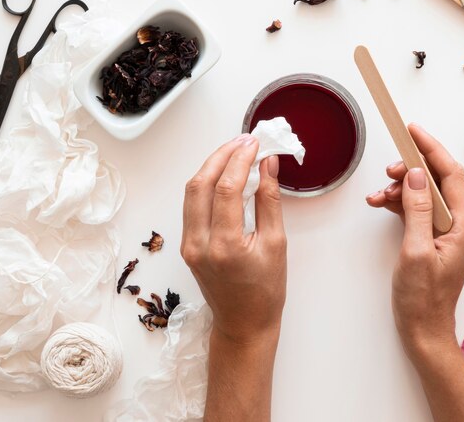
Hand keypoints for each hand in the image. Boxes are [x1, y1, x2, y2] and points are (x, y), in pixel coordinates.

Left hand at [181, 133, 285, 344]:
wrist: (243, 323)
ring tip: (235, 151)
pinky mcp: (187, 245)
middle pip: (200, 184)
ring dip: (211, 166)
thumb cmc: (265, 291)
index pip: (226, 188)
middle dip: (221, 155)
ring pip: (191, 192)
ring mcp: (188, 245)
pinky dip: (206, 184)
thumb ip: (269, 201)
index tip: (254, 143)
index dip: (240, 160)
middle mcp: (198, 244)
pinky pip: (191, 204)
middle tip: (243, 140)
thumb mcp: (276, 244)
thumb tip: (267, 165)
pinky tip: (223, 174)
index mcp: (224, 246)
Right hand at [366, 124, 463, 355]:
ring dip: (399, 188)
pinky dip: (397, 203)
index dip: (431, 149)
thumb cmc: (421, 297)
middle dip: (410, 169)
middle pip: (435, 180)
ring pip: (422, 193)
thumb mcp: (415, 250)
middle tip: (388, 168)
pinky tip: (380, 203)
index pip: (450, 175)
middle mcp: (459, 223)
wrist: (422, 328)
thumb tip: (414, 174)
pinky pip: (415, 208)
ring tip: (379, 194)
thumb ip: (417, 209)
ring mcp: (445, 230)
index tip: (412, 130)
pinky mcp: (430, 236)